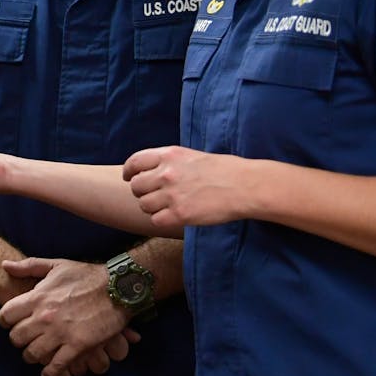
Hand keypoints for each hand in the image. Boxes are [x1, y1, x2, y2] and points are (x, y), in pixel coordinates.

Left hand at [0, 258, 138, 375]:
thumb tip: (4, 265)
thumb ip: (28, 266)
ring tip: (35, 355)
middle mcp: (45, 317)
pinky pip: (57, 366)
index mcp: (37, 297)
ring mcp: (61, 333)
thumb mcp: (56, 265)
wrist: (118, 288)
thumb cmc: (86, 275)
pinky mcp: (78, 346)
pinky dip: (51, 373)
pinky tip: (48, 374)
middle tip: (24, 340)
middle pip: (16, 338)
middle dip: (18, 340)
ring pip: (33, 354)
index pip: (6, 315)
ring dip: (32, 357)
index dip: (5, 321)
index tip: (10, 323)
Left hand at [124, 146, 248, 228]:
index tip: (129, 178)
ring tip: (169, 207)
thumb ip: (169, 162)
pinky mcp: (180, 214)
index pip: (135, 162)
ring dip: (153, 208)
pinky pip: (156, 220)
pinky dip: (162, 220)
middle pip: (136, 186)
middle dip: (142, 192)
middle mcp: (166, 173)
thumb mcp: (191, 156)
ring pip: (144, 205)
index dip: (129, 172)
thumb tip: (150, 171)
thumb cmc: (224, 170)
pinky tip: (175, 217)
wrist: (245, 186)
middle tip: (155, 196)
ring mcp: (172, 194)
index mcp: (169, 155)